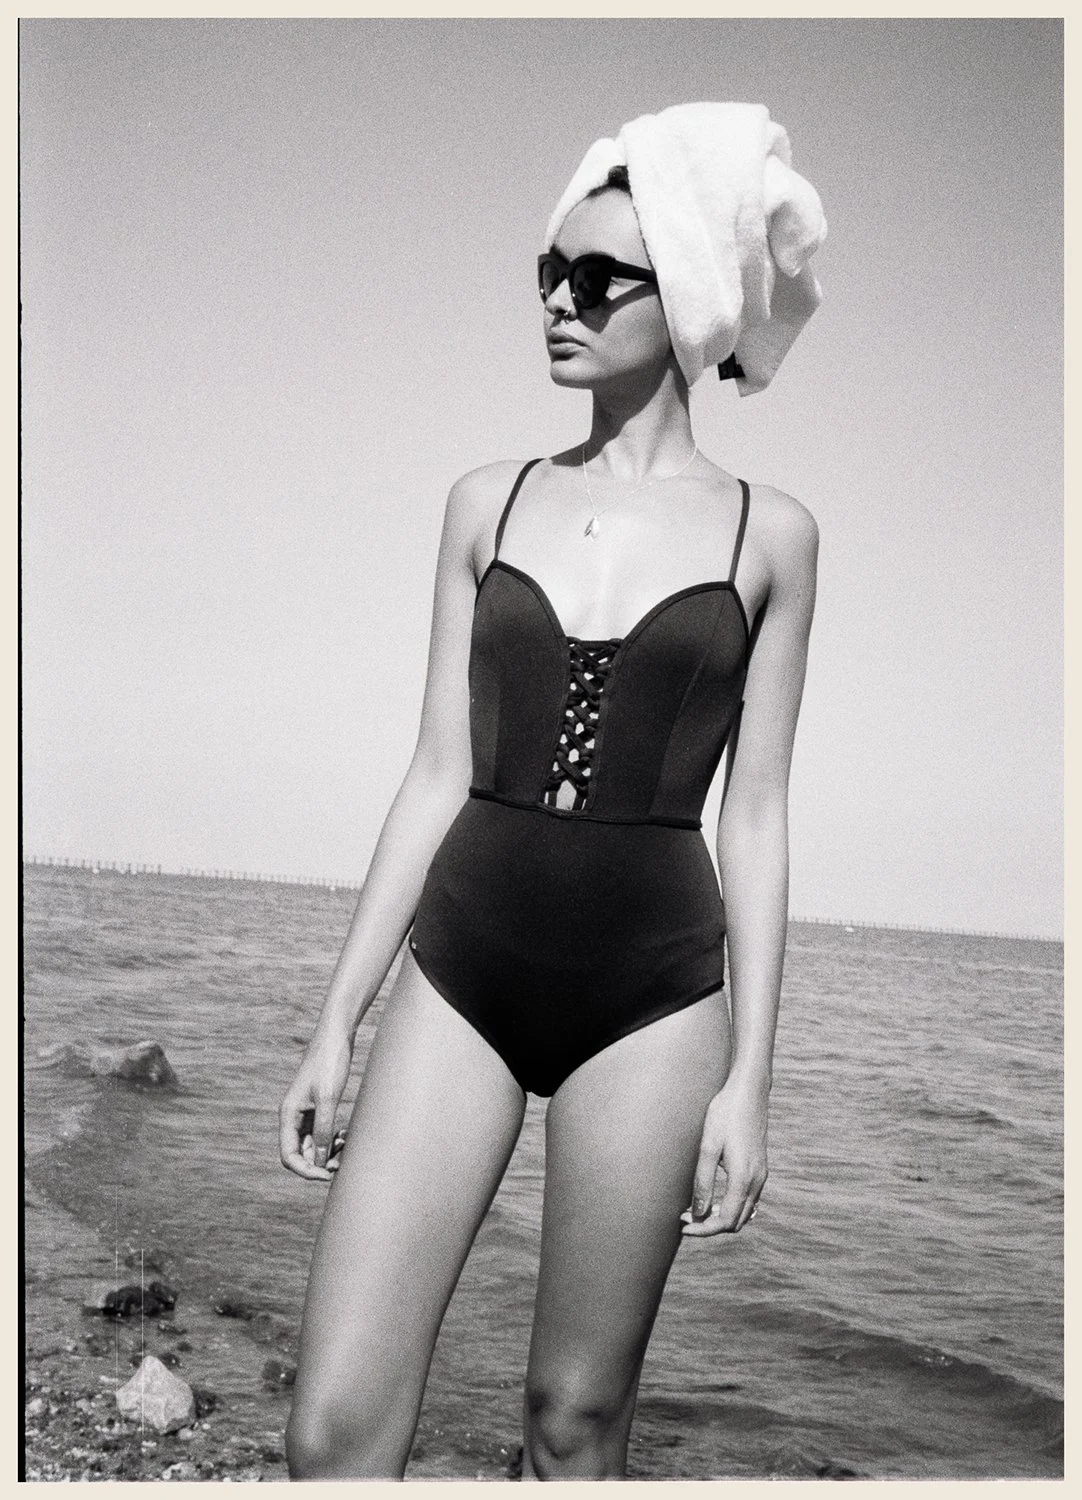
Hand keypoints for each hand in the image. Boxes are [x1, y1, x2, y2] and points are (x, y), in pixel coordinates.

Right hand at [278, 1029, 353, 1181]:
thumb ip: (323, 1130)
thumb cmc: (329, 1063)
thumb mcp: (327, 1098)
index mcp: (289, 1115)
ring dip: (330, 1152)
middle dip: (321, 1163)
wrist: (337, 1036)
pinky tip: (347, 1136)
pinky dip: (334, 1139)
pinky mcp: (319, 1107)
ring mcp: (306, 1112)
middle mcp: (294, 1117)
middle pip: (302, 1154)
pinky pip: (323, 1133)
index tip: (327, 1175)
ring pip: (315, 1145)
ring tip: (347, 1147)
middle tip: (343, 1163)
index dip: (306, 1171)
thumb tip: (321, 1161)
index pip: (289, 1156)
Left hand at [681, 1075, 768, 1235]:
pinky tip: (713, 1196)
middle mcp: (757, 1181)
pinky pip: (748, 1200)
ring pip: (744, 1212)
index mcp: (744, 1179)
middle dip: (710, 1224)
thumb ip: (703, 1181)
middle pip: (736, 1221)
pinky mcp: (760, 1167)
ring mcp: (761, 1175)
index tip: (682, 1225)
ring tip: (696, 1207)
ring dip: (721, 1216)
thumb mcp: (709, 1146)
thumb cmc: (725, 1113)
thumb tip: (697, 1212)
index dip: (703, 1228)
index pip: (725, 1220)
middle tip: (685, 1215)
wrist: (749, 1090)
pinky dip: (730, 1205)